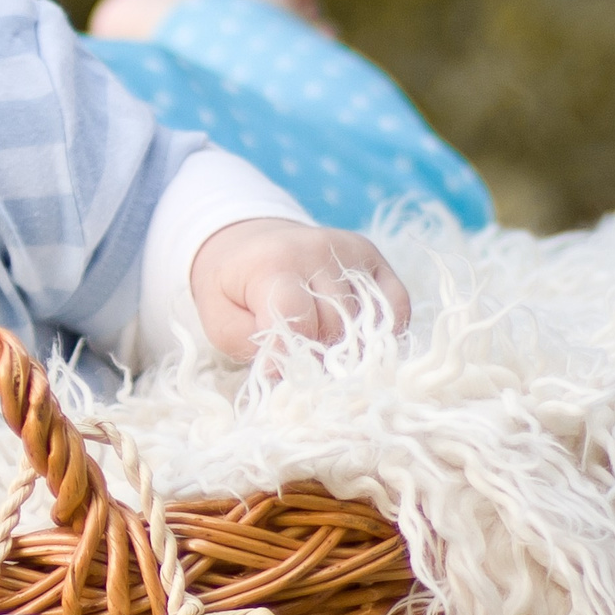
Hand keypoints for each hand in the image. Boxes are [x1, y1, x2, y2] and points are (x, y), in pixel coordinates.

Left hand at [189, 218, 408, 358]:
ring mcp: (349, 251)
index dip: (290, 356)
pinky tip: (360, 341)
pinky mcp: (371, 256)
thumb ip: (249, 345)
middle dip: (319, 356)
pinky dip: (383, 332)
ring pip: (366, 320)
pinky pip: (395, 304)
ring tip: (326, 354)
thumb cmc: (232, 287)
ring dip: (349, 348)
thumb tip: (286, 371)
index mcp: (272, 264)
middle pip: (334, 325)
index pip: (296, 318)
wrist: (247, 240)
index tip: (279, 373)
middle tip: (303, 364)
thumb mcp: (218, 318)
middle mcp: (316, 250)